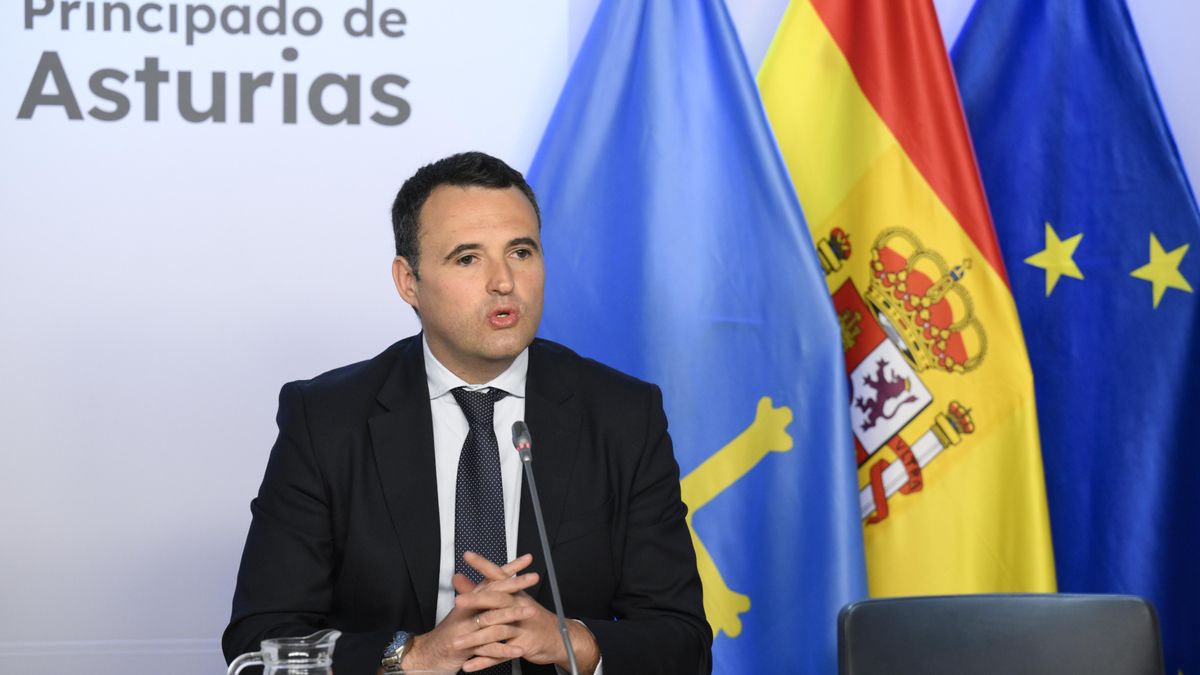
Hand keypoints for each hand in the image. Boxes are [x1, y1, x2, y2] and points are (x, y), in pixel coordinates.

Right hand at [400, 553, 538, 671]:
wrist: (427, 654)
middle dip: (515, 584)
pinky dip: (504, 649)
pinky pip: (488, 648)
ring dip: (513, 615)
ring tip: (531, 612)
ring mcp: (467, 628)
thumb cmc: (449, 634)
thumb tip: (487, 579)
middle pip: (493, 593)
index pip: (490, 579)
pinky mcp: (466, 647)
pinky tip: (518, 649)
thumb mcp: (462, 612)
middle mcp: (467, 610)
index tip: (526, 559)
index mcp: (469, 600)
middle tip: (533, 578)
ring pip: (492, 619)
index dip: (508, 569)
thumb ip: (474, 595)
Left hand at [451, 553, 600, 673]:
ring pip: (496, 630)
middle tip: (458, 602)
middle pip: (497, 600)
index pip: (498, 575)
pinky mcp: (521, 646)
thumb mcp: (511, 599)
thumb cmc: (531, 617)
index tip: (468, 556)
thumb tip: (460, 578)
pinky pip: (500, 654)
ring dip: (474, 638)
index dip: (483, 565)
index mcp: (515, 594)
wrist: (559, 637)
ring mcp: (521, 627)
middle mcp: (519, 607)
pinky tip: (469, 664)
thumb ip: (481, 589)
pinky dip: (483, 661)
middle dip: (476, 601)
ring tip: (456, 643)